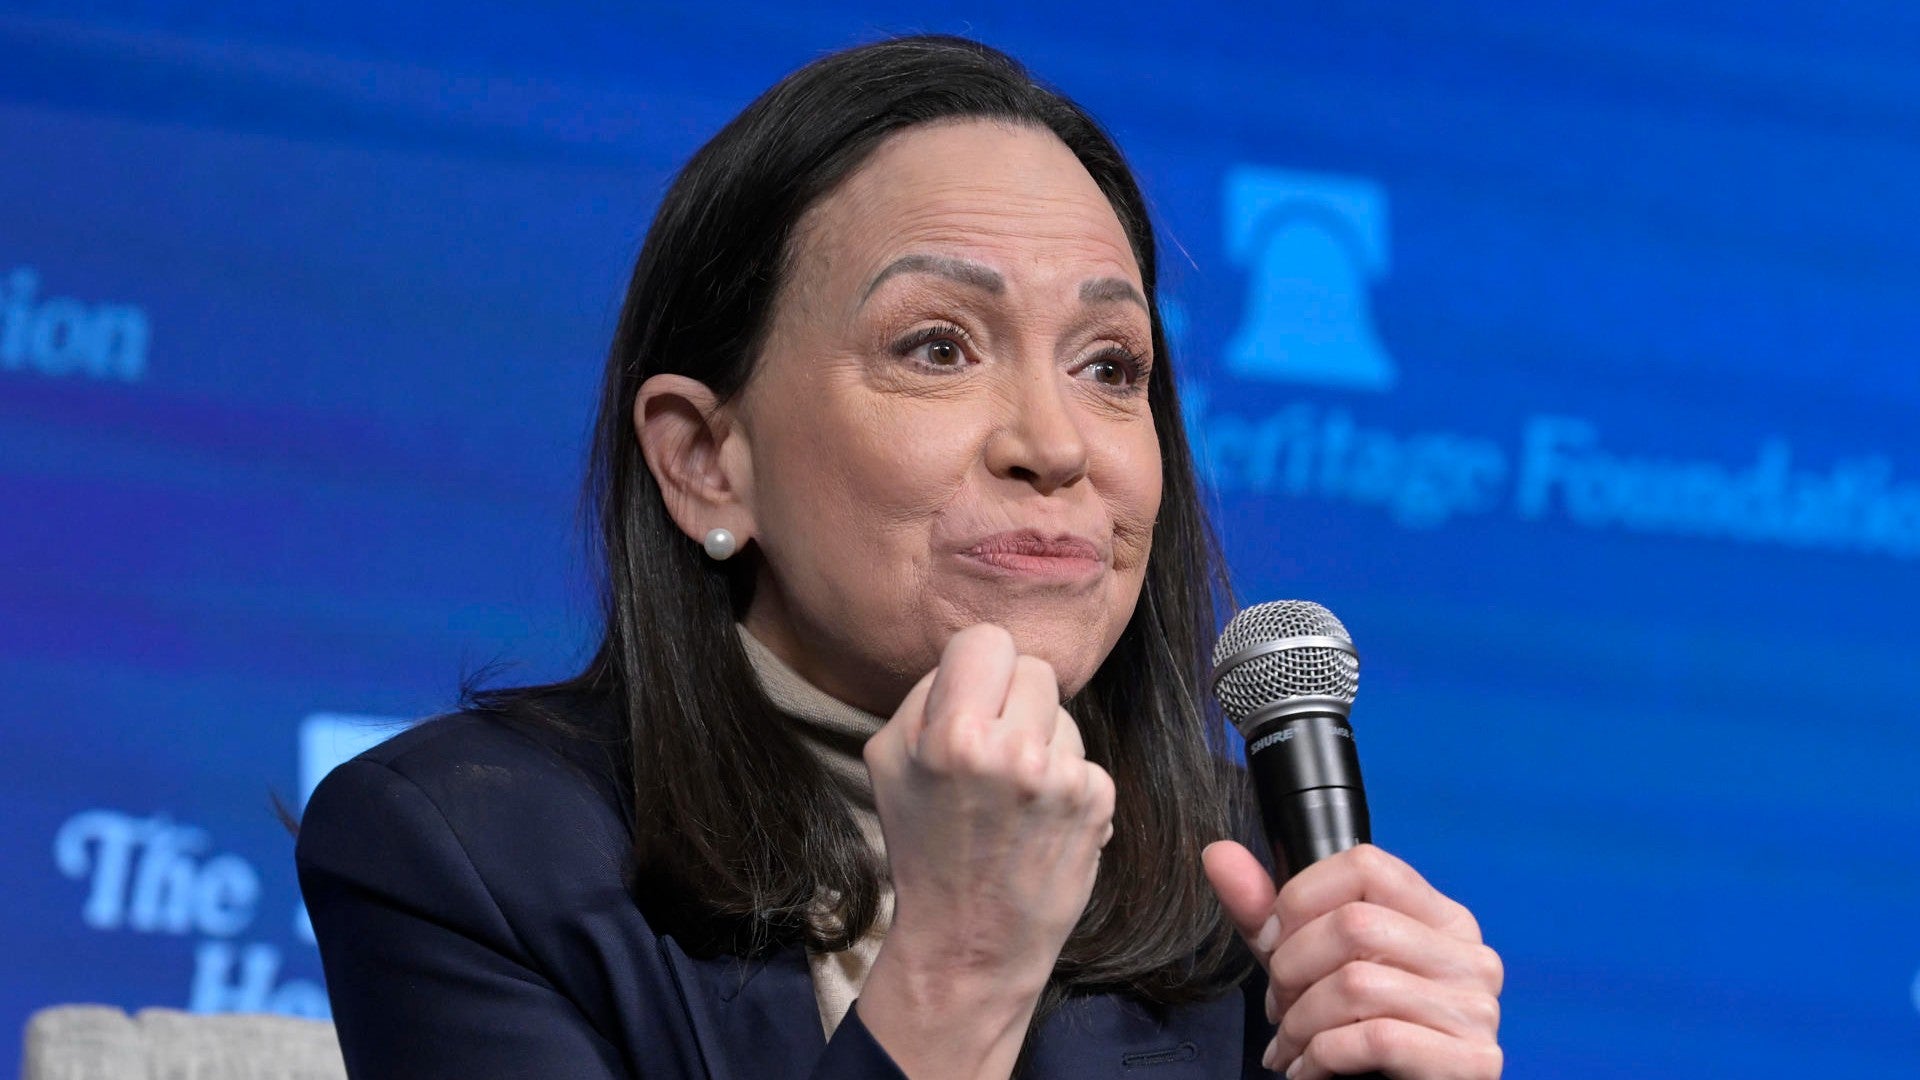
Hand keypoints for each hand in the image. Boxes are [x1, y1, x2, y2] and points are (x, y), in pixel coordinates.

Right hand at [856, 624, 1115, 1077]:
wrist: (969, 940)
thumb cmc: (923, 845)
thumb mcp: (888, 761)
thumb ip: (926, 695)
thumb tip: (973, 656)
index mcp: (953, 734)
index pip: (986, 638)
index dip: (978, 665)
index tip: (973, 696)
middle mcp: (1013, 751)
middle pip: (1034, 669)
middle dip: (1014, 701)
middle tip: (993, 749)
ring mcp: (1061, 778)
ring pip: (1064, 714)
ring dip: (1043, 742)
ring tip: (1014, 794)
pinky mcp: (1097, 803)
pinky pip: (1085, 758)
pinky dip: (1067, 784)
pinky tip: (1041, 820)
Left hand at [1204, 842, 1501, 1078]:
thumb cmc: (1359, 1033)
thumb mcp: (1306, 965)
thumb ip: (1265, 912)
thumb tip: (1218, 853)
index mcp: (1439, 917)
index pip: (1364, 864)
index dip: (1299, 899)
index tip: (1272, 943)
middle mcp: (1469, 954)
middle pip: (1354, 924)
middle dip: (1291, 970)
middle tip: (1279, 1009)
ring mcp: (1476, 1008)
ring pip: (1358, 984)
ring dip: (1301, 1022)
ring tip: (1291, 1045)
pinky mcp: (1471, 1061)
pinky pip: (1376, 1039)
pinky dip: (1322, 1057)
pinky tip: (1311, 1070)